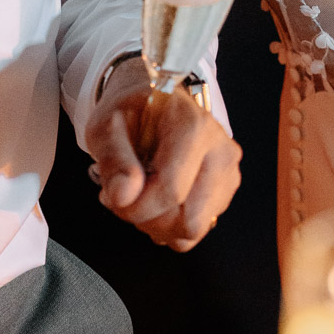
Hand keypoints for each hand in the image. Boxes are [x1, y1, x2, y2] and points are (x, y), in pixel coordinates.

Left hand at [85, 57, 240, 251]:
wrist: (153, 104)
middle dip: (149, 219)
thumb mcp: (106, 125)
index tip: (112, 197)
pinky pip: (198, 229)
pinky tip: (156, 200)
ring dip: (159, 224)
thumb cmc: (130, 112)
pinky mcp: (225, 190)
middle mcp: (220, 150)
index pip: (171, 190)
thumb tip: (123, 196)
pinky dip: (171, 225)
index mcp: (195, 126)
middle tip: (126, 197)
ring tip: (140, 194)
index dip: (136, 207)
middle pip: (189, 220)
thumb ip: (112, 159)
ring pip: (194, 229)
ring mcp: (227, 172)